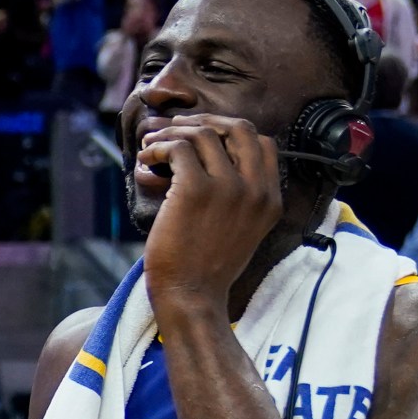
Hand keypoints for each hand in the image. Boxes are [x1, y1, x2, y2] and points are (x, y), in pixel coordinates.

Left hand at [138, 114, 283, 319]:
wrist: (191, 297)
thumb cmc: (205, 267)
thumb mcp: (239, 229)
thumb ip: (239, 196)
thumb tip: (212, 159)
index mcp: (270, 199)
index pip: (262, 143)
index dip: (230, 131)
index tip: (203, 136)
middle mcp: (255, 189)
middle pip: (238, 127)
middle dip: (204, 121)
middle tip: (176, 129)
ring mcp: (229, 188)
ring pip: (203, 134)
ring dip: (172, 133)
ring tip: (152, 145)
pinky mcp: (195, 189)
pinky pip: (177, 148)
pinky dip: (158, 147)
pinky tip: (147, 159)